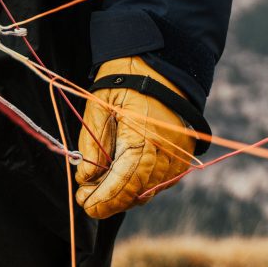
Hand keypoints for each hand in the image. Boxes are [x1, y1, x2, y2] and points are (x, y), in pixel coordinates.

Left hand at [73, 56, 196, 219]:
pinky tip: (121, 183)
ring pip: (149, 190)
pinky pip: (161, 181)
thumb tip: (86, 178)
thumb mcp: (99, 108)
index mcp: (145, 139)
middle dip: (110, 202)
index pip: (124, 183)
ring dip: (124, 196)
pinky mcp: (183, 155)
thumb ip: (93, 146)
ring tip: (99, 192)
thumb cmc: (124, 81)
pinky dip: (140, 187)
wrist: (159, 64)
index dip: (103, 199)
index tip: (84, 203)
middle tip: (86, 202)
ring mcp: (179, 156)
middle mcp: (167, 152)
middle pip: (137, 193)